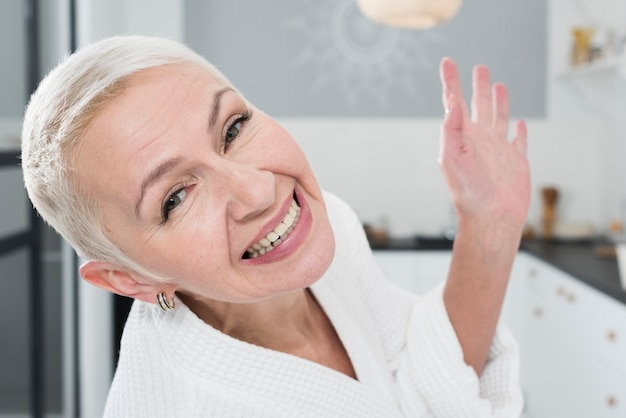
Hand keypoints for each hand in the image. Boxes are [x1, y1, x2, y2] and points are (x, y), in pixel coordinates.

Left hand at [438, 58, 529, 231]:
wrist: (491, 217)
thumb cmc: (467, 192)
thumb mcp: (451, 158)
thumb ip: (451, 130)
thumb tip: (452, 104)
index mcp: (462, 136)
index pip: (454, 103)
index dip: (451, 82)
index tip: (447, 62)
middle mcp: (479, 140)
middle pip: (480, 105)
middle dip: (478, 86)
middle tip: (479, 67)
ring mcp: (498, 149)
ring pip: (500, 117)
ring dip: (499, 101)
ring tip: (498, 84)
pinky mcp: (516, 160)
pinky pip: (518, 141)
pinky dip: (519, 131)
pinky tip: (519, 123)